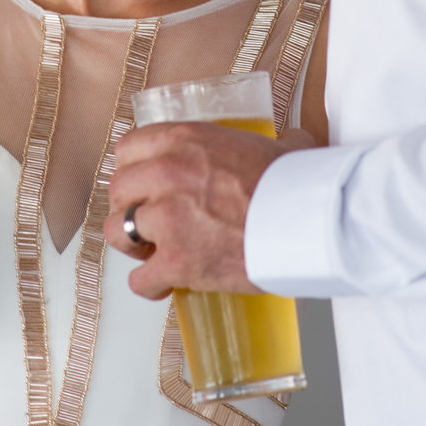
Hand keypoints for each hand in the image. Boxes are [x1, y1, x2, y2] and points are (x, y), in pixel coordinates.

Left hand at [104, 123, 314, 299]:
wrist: (307, 220)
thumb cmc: (295, 182)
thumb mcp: (275, 145)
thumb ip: (270, 142)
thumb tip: (290, 141)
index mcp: (182, 140)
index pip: (127, 149)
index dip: (133, 168)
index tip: (142, 182)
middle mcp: (166, 175)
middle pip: (118, 190)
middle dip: (132, 206)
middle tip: (151, 219)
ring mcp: (167, 220)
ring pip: (119, 232)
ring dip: (133, 244)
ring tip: (152, 251)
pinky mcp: (177, 262)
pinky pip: (140, 280)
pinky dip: (151, 285)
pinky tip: (165, 284)